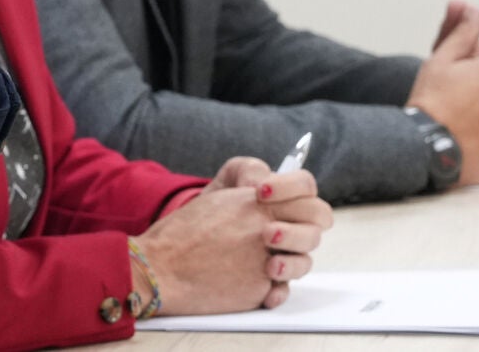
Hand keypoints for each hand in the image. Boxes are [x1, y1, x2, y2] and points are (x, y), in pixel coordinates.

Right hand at [133, 157, 332, 314]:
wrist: (160, 268)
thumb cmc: (182, 234)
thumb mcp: (217, 198)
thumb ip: (251, 196)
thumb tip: (274, 197)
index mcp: (256, 201)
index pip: (306, 188)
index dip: (297, 191)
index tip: (271, 197)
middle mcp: (269, 228)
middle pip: (318, 221)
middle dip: (306, 225)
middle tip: (279, 232)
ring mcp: (268, 260)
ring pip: (305, 259)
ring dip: (291, 261)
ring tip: (269, 262)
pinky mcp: (261, 290)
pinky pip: (283, 289)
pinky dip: (273, 289)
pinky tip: (258, 281)